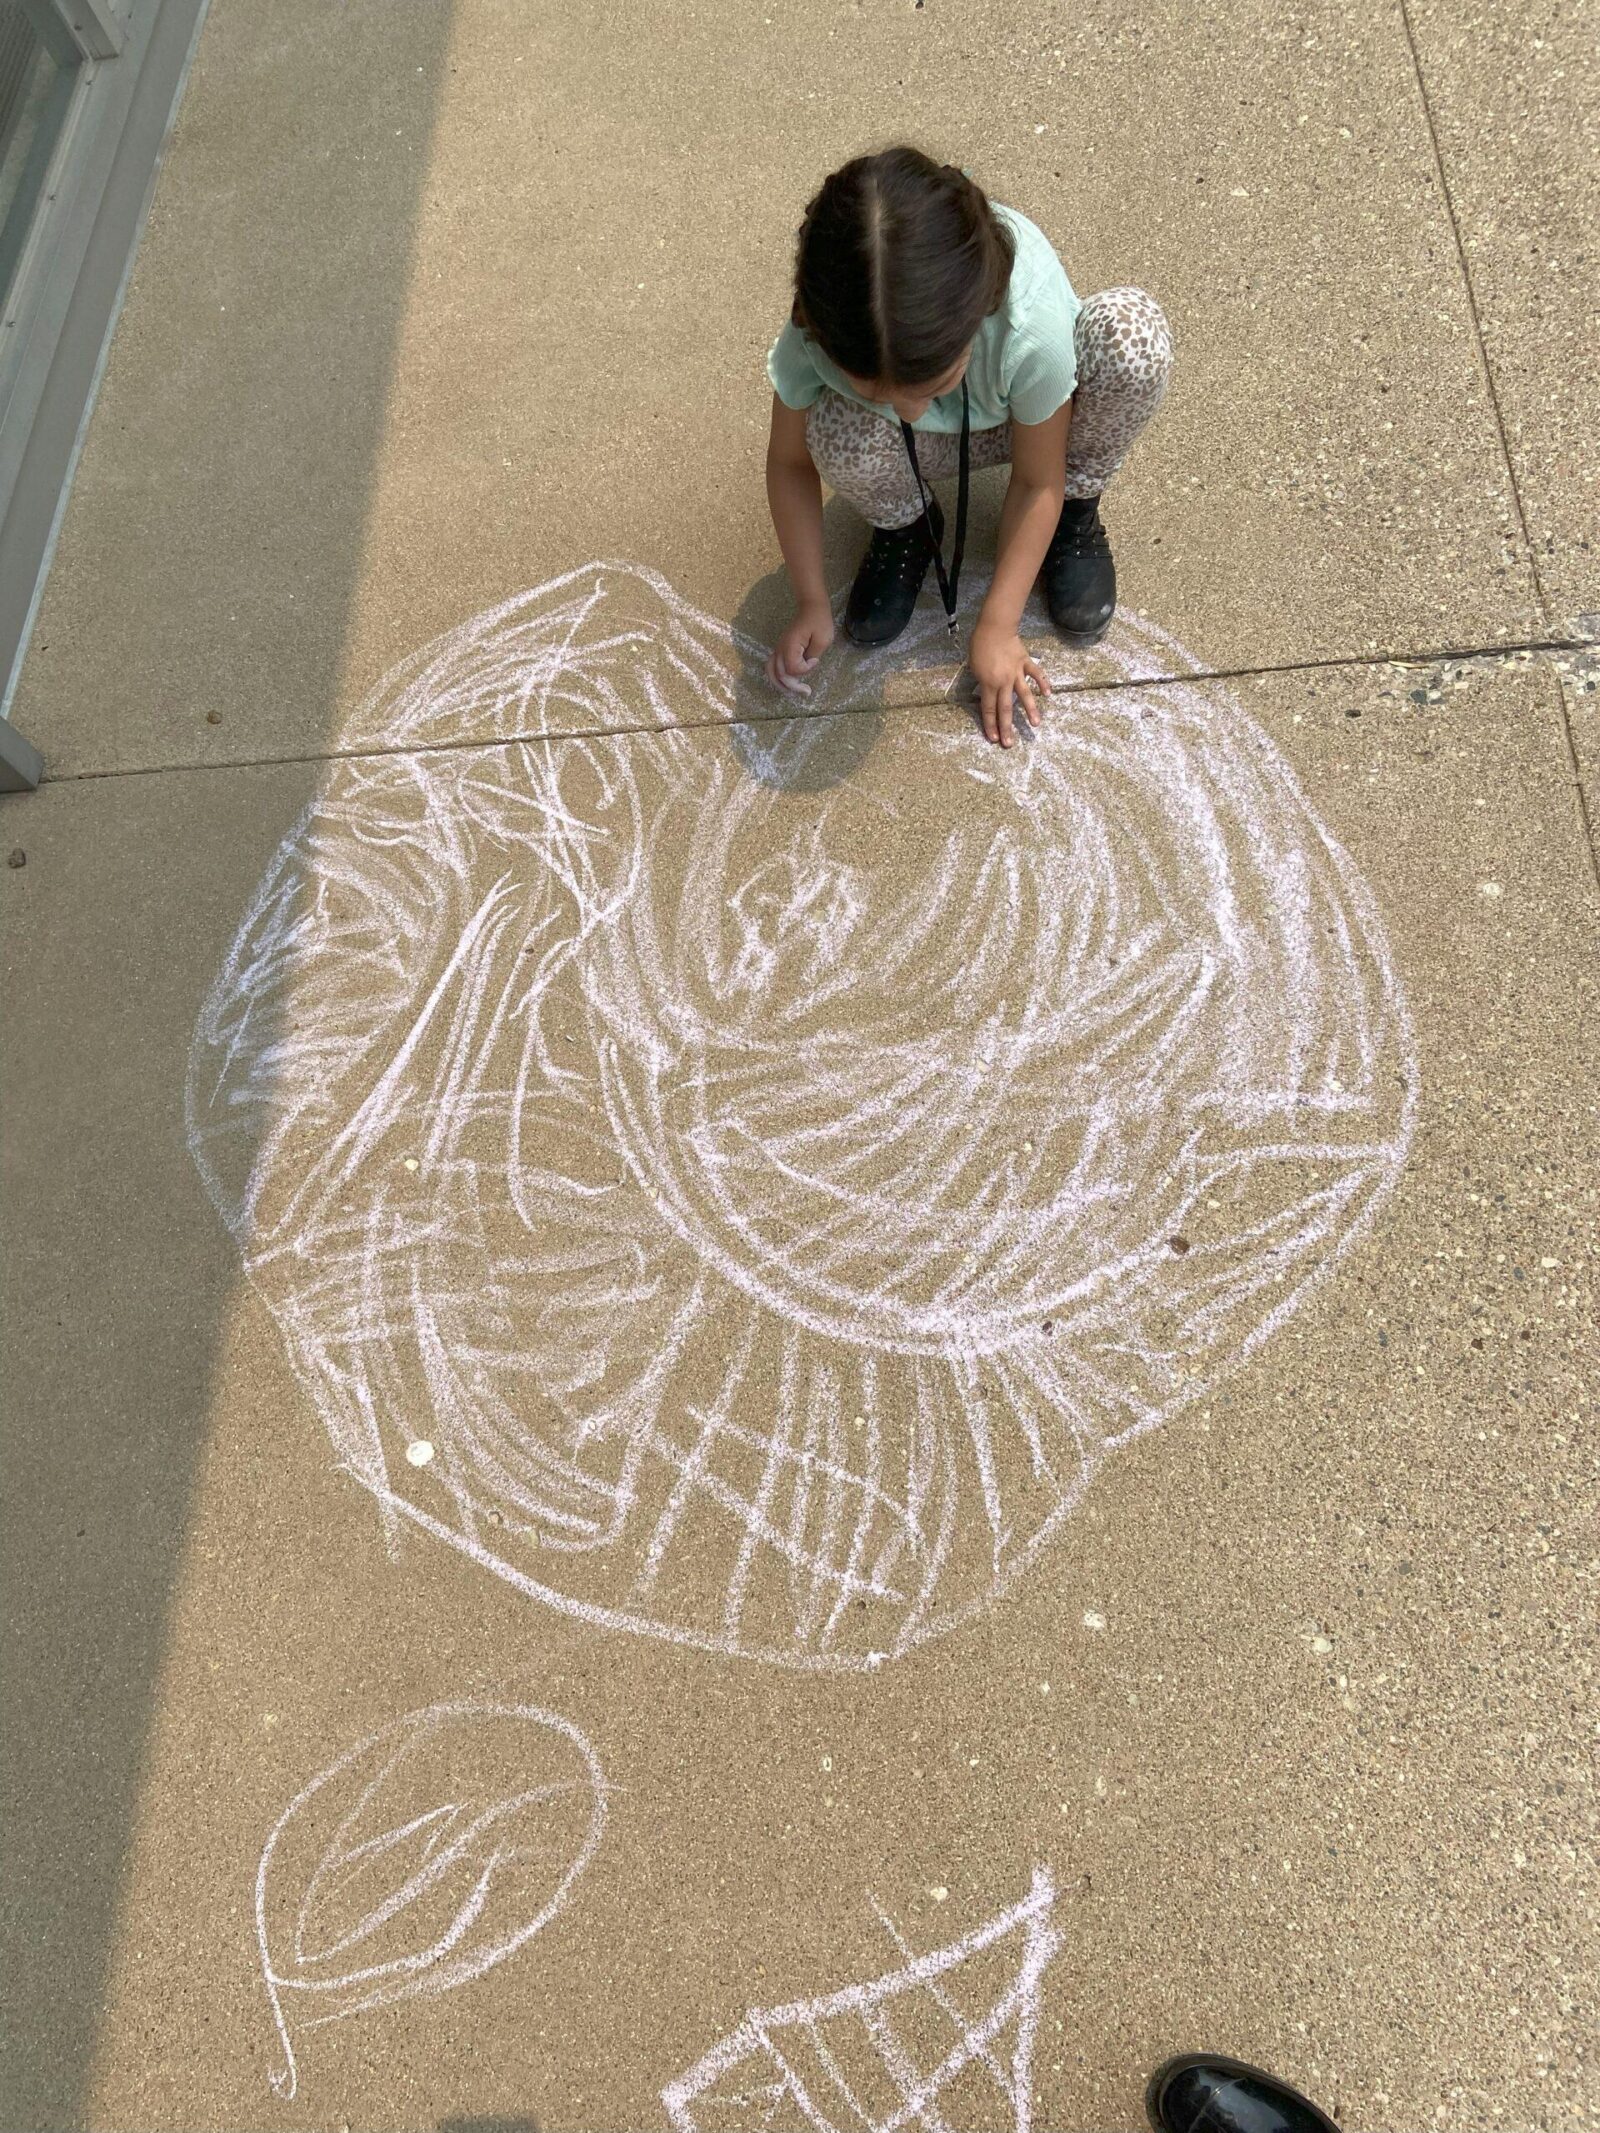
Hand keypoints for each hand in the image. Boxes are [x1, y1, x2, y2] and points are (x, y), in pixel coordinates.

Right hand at [766, 599, 835, 698]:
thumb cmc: (819, 622)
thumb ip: (812, 657)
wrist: (811, 608)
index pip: (792, 668)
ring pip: (771, 673)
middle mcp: (781, 648)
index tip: (816, 660)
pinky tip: (787, 683)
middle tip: (807, 691)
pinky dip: (778, 678)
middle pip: (780, 675)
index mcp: (790, 645)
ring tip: (793, 692)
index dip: (805, 669)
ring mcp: (778, 649)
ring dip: (781, 685)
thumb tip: (804, 667)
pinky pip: (772, 667)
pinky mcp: (780, 650)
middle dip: (793, 686)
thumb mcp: (823, 639)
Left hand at [969, 620, 1048, 747]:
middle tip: (1009, 743)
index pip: (988, 709)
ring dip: (1030, 711)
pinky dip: (1043, 683)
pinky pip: (1036, 674)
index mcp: (988, 683)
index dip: (990, 725)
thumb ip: (982, 682)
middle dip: (1007, 727)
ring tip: (1036, 725)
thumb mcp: (974, 667)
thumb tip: (988, 693)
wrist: (994, 627)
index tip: (993, 739)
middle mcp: (1003, 681)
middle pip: (1005, 708)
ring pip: (1024, 695)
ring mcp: (1016, 672)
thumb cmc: (979, 646)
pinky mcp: (1025, 662)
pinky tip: (1048, 694)